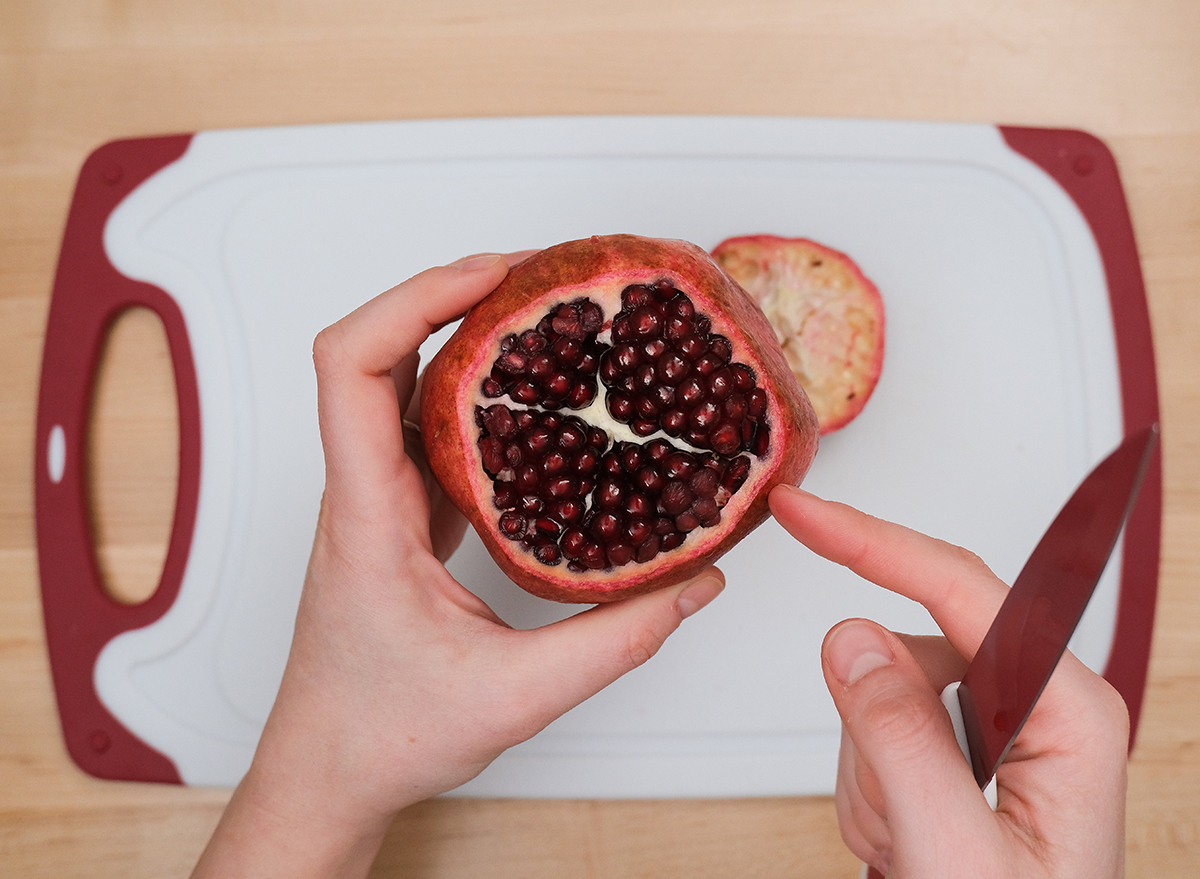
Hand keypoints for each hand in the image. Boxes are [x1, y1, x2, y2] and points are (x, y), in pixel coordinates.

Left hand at [191, 254, 724, 878]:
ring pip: (405, 383)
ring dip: (465, 336)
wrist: (328, 770)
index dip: (415, 298)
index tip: (495, 276)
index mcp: (366, 515)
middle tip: (541, 278)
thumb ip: (616, 642)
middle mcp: (363, 490)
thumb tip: (693, 584)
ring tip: (546, 317)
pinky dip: (478, 391)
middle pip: (380, 349)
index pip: (352, 366)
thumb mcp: (514, 695)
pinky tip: (536, 398)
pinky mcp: (404, 514)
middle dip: (454, 293)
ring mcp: (381, 498)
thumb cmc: (382, 734)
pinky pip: (432, 427)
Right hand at [769, 484, 1126, 878]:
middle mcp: (1042, 701)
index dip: (875, 542)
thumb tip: (848, 635)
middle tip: (893, 821)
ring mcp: (999, 720)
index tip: (805, 514)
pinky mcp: (960, 740)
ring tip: (904, 843)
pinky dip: (865, 782)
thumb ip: (899, 741)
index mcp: (1071, 713)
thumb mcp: (951, 858)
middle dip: (873, 731)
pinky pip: (873, 721)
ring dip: (868, 770)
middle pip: (912, 645)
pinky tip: (900, 834)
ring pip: (881, 687)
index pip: (963, 590)